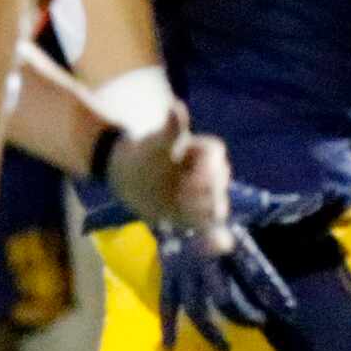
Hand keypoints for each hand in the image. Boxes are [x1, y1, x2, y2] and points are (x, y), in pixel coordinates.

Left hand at [105, 100, 234, 252]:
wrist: (128, 177)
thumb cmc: (143, 154)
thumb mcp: (154, 142)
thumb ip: (171, 129)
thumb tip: (177, 106)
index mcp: (206, 152)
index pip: (216, 161)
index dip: (205, 172)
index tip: (186, 182)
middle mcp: (210, 174)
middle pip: (218, 186)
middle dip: (203, 195)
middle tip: (180, 199)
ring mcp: (204, 196)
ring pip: (216, 207)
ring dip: (206, 216)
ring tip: (186, 217)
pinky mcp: (197, 215)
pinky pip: (213, 227)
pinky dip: (217, 237)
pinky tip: (222, 244)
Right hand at [154, 179, 304, 350]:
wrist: (167, 185)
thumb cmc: (212, 190)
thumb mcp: (248, 198)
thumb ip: (278, 205)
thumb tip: (312, 203)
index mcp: (229, 238)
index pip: (255, 270)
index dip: (272, 290)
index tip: (289, 310)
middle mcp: (205, 257)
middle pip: (224, 298)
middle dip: (243, 314)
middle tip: (261, 324)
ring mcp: (183, 267)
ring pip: (196, 307)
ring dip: (211, 330)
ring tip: (225, 349)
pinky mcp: (168, 271)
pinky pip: (168, 301)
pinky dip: (170, 324)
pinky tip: (171, 348)